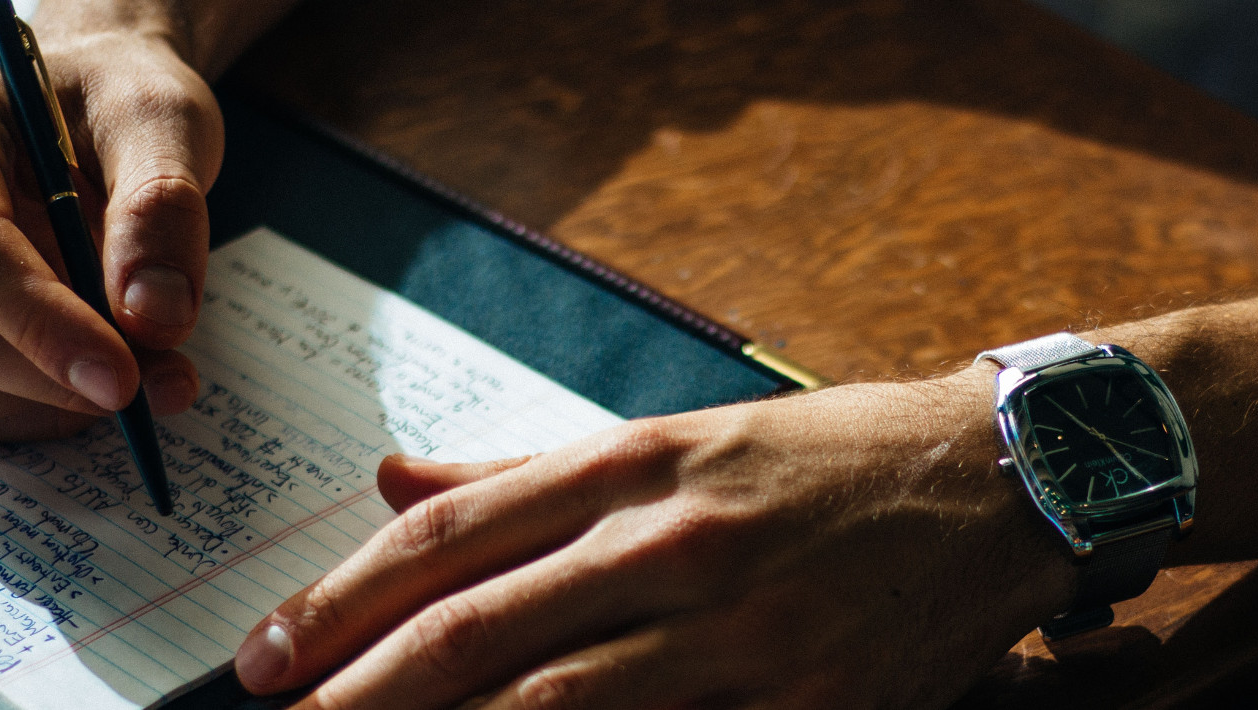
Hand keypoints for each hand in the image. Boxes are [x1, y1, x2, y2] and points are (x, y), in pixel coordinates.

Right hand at [0, 19, 221, 440]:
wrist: (85, 101)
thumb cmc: (115, 101)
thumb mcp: (163, 120)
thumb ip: (162, 208)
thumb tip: (153, 318)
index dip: (43, 324)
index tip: (125, 378)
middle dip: (55, 376)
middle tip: (165, 384)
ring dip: (45, 406)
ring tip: (146, 375)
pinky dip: (27, 413)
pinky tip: (89, 383)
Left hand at [233, 368, 1076, 708]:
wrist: (991, 486)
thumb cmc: (825, 459)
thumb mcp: (679, 434)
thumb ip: (527, 469)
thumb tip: (392, 485)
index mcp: (637, 462)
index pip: (450, 536)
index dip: (338, 602)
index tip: (266, 657)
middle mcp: (675, 542)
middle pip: (477, 632)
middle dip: (356, 693)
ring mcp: (742, 636)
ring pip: (554, 708)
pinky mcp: (805, 709)